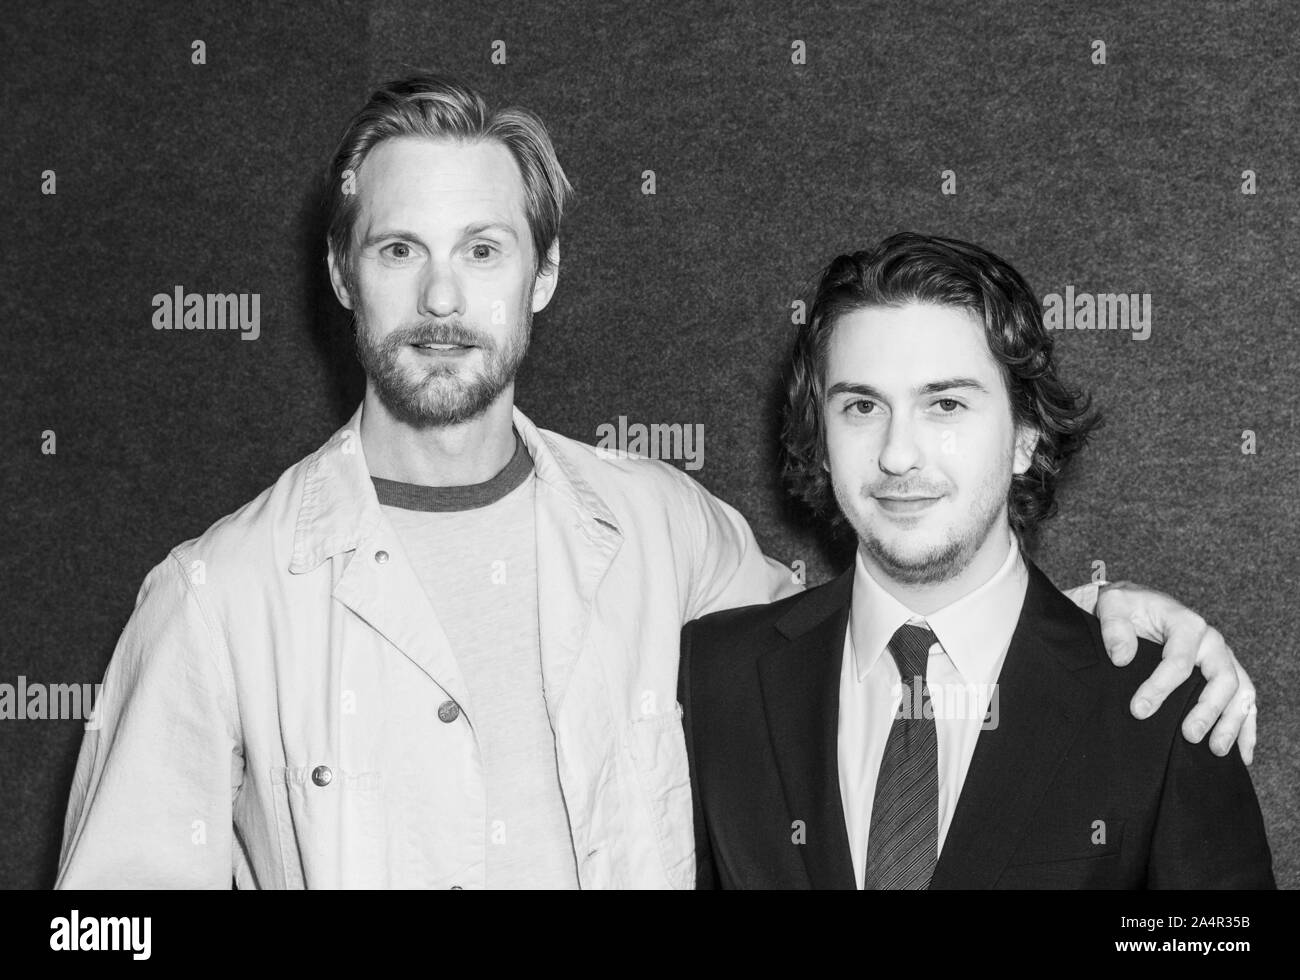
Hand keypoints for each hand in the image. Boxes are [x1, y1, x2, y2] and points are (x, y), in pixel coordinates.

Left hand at [1096, 581, 1256, 763]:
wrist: (1137, 605)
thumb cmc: (1126, 607)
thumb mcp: (1112, 605)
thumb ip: (1114, 628)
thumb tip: (1122, 658)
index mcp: (1186, 623)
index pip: (1179, 660)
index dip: (1160, 688)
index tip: (1138, 710)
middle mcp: (1211, 641)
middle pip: (1221, 678)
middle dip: (1207, 710)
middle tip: (1189, 736)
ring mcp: (1221, 658)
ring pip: (1240, 692)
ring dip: (1232, 723)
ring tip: (1215, 751)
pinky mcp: (1224, 673)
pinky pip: (1244, 701)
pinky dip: (1246, 727)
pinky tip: (1241, 754)